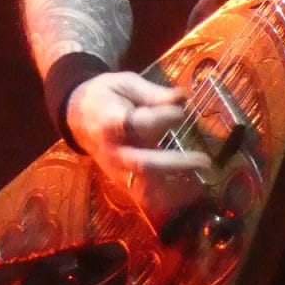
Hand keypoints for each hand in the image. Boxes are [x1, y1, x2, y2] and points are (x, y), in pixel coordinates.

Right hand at [65, 71, 209, 223]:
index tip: (182, 111)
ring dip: (176, 191)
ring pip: (145, 191)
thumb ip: (153, 93)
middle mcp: (113, 152)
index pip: (136, 125)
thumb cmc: (107, 96)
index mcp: (109, 122)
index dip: (161, 119)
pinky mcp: (122, 185)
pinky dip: (170, 200)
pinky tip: (192, 190)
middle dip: (176, 165)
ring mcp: (117, 172)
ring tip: (202, 182)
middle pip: (143, 165)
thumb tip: (183, 98)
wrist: (79, 118)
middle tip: (205, 161)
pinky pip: (146, 200)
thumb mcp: (125, 84)